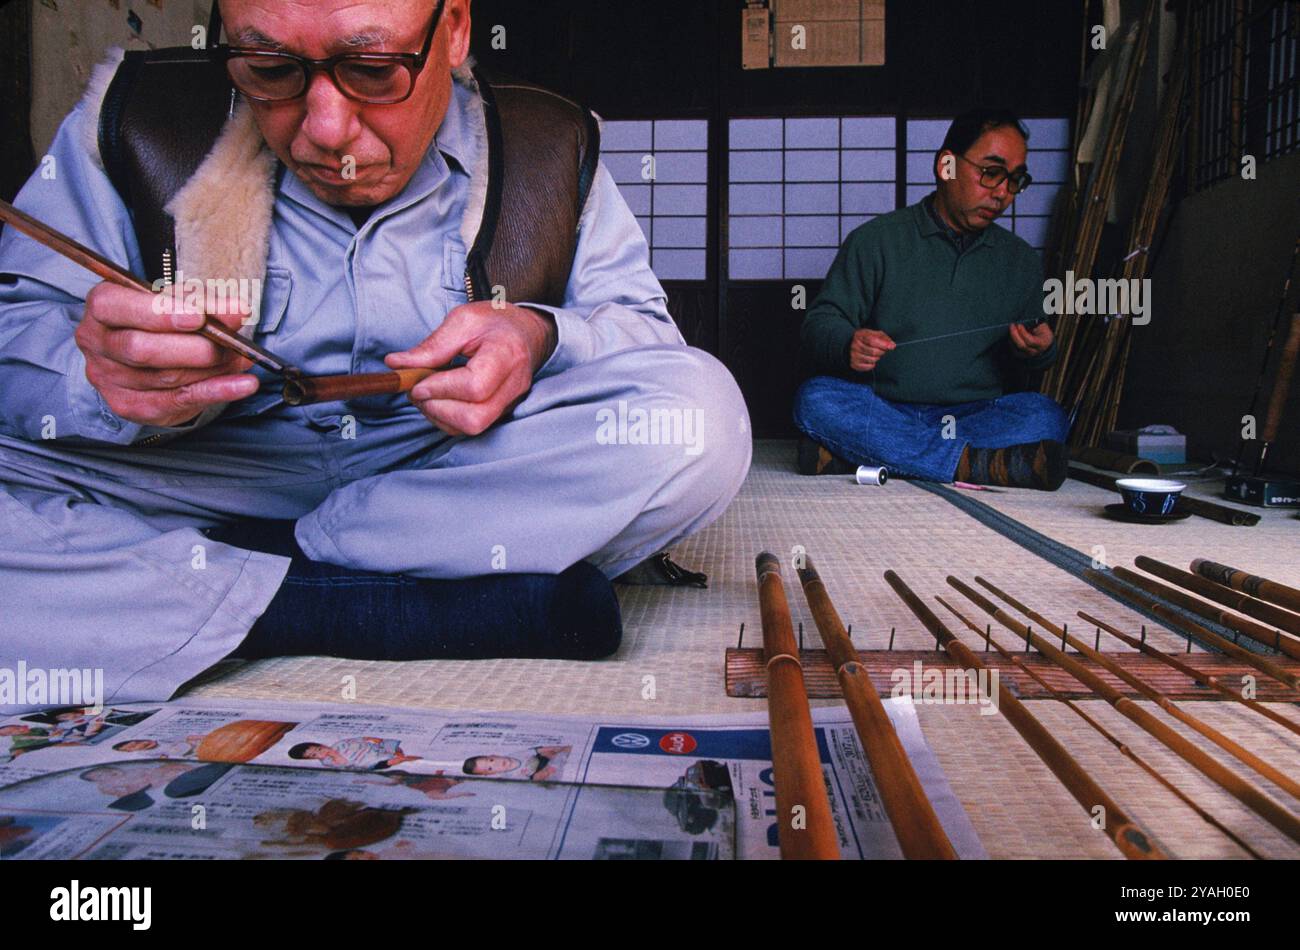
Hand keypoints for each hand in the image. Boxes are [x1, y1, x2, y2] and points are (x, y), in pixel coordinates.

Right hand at [74, 282, 258, 426]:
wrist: (151, 354)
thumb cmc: (163, 318)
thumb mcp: (180, 299)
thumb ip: (204, 302)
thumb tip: (235, 311)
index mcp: (102, 307)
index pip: (114, 307)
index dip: (158, 313)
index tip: (199, 316)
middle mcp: (97, 343)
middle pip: (140, 349)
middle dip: (192, 347)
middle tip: (230, 342)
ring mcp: (109, 378)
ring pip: (165, 377)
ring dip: (211, 368)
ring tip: (241, 357)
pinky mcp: (130, 405)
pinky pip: (179, 400)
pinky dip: (217, 391)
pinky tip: (242, 384)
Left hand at [385, 302, 556, 436]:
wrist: (527, 333)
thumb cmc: (496, 323)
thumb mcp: (463, 320)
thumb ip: (432, 345)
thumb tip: (396, 364)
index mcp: (506, 354)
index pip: (474, 386)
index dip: (440, 389)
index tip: (417, 382)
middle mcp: (513, 385)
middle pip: (474, 419)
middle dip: (437, 409)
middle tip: (418, 390)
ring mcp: (510, 403)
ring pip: (471, 428)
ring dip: (438, 415)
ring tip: (427, 392)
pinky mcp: (502, 412)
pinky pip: (471, 427)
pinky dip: (447, 418)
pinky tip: (440, 398)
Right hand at [849, 328, 895, 371]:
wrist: (855, 344)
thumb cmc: (868, 338)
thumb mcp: (876, 334)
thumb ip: (885, 338)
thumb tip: (892, 345)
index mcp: (860, 335)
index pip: (872, 341)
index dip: (883, 344)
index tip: (892, 347)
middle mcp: (854, 345)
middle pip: (873, 351)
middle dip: (882, 352)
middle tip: (883, 350)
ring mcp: (853, 355)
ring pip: (871, 360)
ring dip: (877, 358)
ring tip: (876, 355)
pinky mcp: (854, 364)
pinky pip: (867, 367)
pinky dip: (872, 365)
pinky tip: (871, 360)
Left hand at [1009, 320, 1052, 356]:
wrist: (1044, 341)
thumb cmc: (1043, 331)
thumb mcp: (1043, 326)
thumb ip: (1036, 322)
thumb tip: (1027, 316)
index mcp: (1042, 343)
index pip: (1031, 341)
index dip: (1023, 333)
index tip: (1019, 325)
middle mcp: (1035, 351)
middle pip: (1022, 345)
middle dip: (1015, 335)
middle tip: (1012, 325)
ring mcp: (1027, 354)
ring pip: (1016, 348)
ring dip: (1011, 337)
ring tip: (1012, 328)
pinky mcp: (1021, 354)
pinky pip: (1013, 349)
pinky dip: (1010, 341)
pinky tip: (1011, 333)